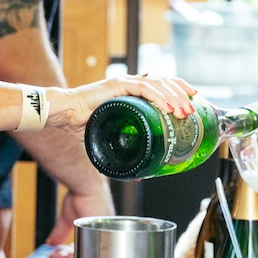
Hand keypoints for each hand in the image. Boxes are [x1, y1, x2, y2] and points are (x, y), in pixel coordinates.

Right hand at [45, 74, 196, 138]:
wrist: (64, 114)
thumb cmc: (83, 123)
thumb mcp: (111, 138)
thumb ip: (125, 151)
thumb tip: (138, 176)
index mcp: (131, 92)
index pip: (161, 84)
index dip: (179, 89)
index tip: (193, 98)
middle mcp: (131, 84)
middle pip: (164, 81)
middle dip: (181, 94)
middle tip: (193, 108)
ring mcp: (125, 83)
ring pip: (158, 83)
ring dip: (174, 96)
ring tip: (184, 110)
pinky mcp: (117, 85)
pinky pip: (143, 88)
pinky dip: (158, 97)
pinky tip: (168, 106)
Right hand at [46, 183, 114, 251]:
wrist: (85, 184)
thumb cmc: (80, 194)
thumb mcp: (68, 216)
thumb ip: (60, 231)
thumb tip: (50, 243)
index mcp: (98, 229)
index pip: (86, 247)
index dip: (71, 253)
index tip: (58, 254)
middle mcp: (102, 233)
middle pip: (85, 253)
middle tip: (54, 256)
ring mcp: (103, 234)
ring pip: (86, 255)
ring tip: (56, 255)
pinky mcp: (99, 234)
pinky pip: (88, 252)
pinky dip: (73, 256)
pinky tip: (63, 255)